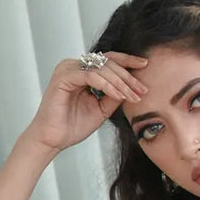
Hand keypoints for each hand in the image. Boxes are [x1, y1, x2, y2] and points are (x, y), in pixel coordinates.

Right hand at [23, 53, 148, 153]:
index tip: (145, 66)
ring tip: (134, 96)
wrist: (54, 139)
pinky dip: (107, 85)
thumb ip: (114, 96)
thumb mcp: (102, 109)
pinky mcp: (63, 77)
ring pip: (101, 68)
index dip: (127, 61)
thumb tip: (132, 87)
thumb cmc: (74, 126)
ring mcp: (67, 69)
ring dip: (120, 82)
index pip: (107, 60)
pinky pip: (91, 76)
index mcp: (82, 70)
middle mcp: (74, 65)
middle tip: (143, 89)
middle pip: (107, 62)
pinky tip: (119, 96)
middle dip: (128, 76)